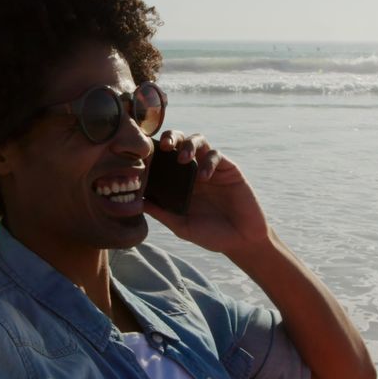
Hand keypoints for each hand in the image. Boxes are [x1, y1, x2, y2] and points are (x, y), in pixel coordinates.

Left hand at [143, 130, 269, 256]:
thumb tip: (135, 202)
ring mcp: (211, 168)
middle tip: (164, 146)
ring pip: (198, 140)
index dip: (154, 151)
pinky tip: (205, 177)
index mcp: (179, 182)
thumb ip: (161, 212)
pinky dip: (208, 162)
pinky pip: (216, 155)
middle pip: (180, 141)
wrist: (241, 241)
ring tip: (184, 158)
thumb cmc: (210, 234)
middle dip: (171, 137)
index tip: (143, 154)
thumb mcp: (181, 225)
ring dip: (189, 144)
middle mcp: (194, 170)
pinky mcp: (229, 169)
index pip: (163, 158)